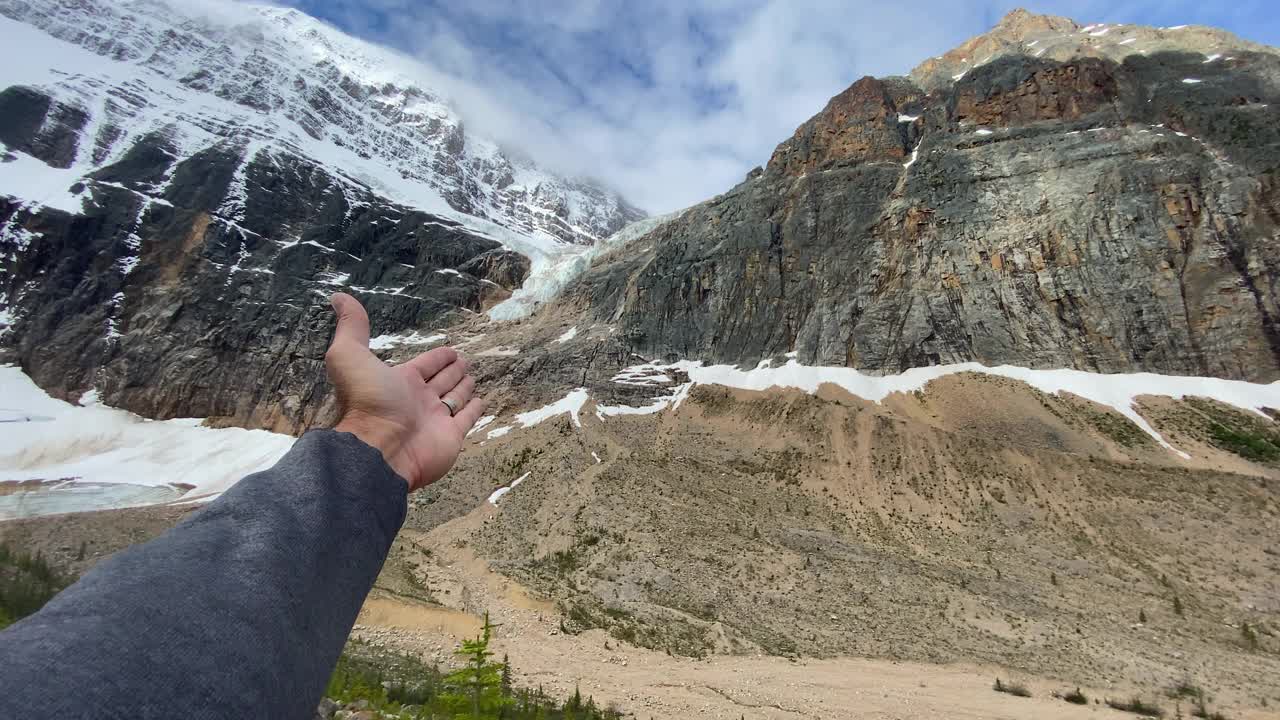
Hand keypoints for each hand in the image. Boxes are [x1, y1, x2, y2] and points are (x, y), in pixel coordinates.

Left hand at [325, 292, 486, 490]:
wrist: (380, 447)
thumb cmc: (367, 401)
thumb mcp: (350, 355)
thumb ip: (351, 327)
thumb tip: (339, 297)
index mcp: (400, 381)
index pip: (425, 365)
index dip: (437, 357)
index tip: (450, 350)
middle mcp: (418, 400)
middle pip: (441, 380)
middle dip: (452, 370)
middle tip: (464, 362)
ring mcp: (436, 419)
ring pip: (454, 398)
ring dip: (463, 388)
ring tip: (472, 378)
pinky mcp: (451, 436)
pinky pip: (466, 419)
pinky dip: (474, 410)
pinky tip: (480, 401)